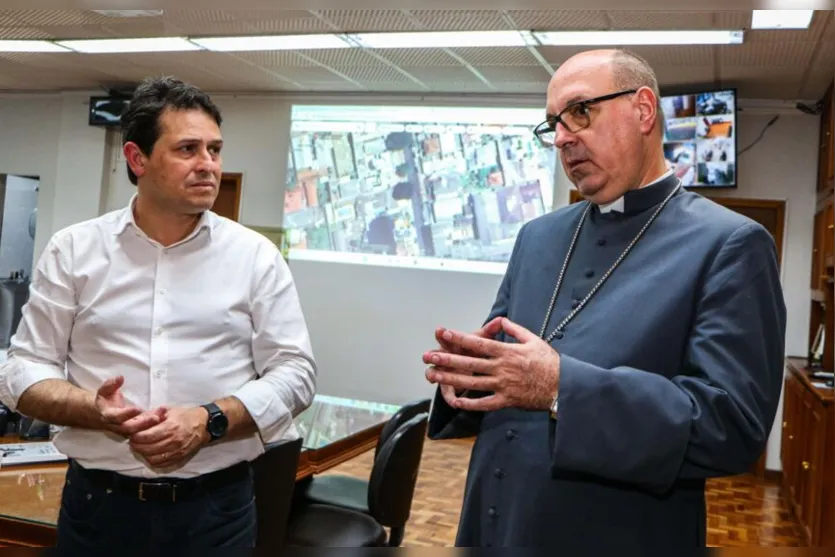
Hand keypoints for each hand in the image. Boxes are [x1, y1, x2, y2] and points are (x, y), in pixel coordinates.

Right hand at [95, 376, 164, 436]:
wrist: (104, 412)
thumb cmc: (106, 399)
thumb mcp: (105, 390)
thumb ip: (111, 384)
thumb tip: (120, 378)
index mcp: (108, 416)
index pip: (117, 417)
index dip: (127, 414)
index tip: (138, 409)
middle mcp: (117, 425)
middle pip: (130, 428)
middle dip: (143, 424)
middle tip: (156, 418)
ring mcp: (127, 428)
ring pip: (139, 430)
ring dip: (152, 424)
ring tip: (163, 415)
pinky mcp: (135, 429)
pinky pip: (145, 428)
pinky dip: (155, 423)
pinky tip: (164, 415)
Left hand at [128, 406, 209, 468]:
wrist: (203, 425)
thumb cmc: (184, 416)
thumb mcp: (168, 410)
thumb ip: (151, 415)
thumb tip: (135, 421)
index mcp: (170, 427)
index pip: (145, 437)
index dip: (135, 437)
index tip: (133, 434)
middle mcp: (173, 441)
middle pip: (147, 449)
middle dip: (137, 445)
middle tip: (134, 441)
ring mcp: (177, 451)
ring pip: (152, 458)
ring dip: (144, 454)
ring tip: (142, 447)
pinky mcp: (179, 458)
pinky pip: (161, 464)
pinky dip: (153, 460)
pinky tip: (151, 453)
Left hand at [424, 318, 559, 411]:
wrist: (563, 386)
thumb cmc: (549, 362)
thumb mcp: (533, 340)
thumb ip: (515, 330)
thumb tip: (501, 320)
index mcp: (507, 351)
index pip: (478, 343)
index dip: (459, 338)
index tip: (444, 333)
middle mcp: (501, 368)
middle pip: (469, 362)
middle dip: (446, 359)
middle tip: (428, 356)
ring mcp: (503, 385)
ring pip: (472, 382)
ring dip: (450, 379)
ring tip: (433, 376)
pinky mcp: (507, 400)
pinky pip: (485, 403)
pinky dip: (470, 403)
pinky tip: (456, 402)